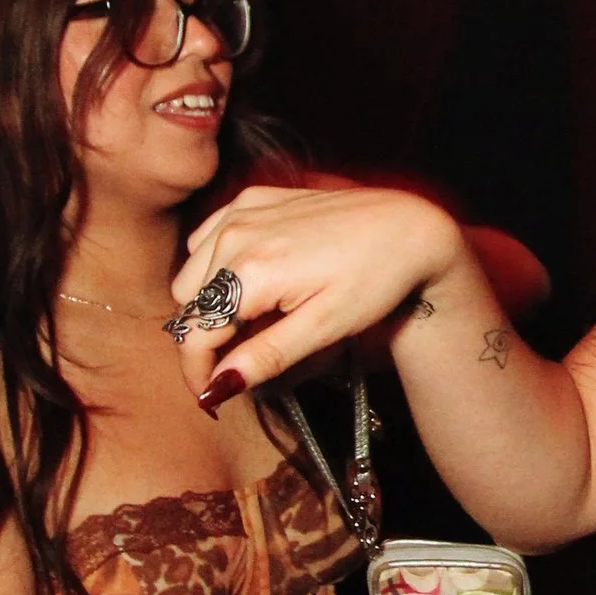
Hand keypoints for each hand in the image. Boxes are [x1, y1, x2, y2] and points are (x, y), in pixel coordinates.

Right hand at [168, 181, 460, 407]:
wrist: (408, 227)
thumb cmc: (374, 278)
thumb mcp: (324, 328)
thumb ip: (264, 356)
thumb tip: (216, 388)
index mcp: (251, 270)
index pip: (195, 334)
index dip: (197, 373)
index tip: (211, 396)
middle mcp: (236, 234)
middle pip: (187, 304)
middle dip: (204, 337)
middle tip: (243, 358)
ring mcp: (242, 211)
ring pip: (191, 271)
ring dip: (208, 301)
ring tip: (253, 319)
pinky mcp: (253, 198)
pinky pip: (208, 237)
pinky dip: (215, 264)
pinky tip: (250, 279)